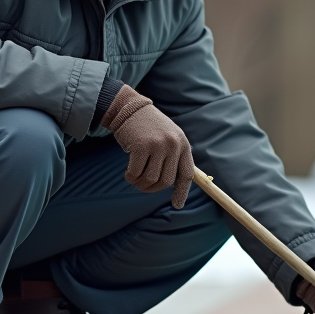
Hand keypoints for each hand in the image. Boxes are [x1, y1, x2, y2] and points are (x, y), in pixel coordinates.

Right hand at [100, 84, 193, 208]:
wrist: (130, 108)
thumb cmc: (148, 127)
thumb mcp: (168, 137)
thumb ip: (173, 156)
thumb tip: (173, 183)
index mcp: (182, 144)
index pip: (187, 174)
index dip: (181, 192)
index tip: (177, 205)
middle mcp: (173, 144)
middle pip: (166, 181)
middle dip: (153, 189)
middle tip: (143, 186)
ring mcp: (158, 145)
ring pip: (151, 179)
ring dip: (140, 183)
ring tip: (134, 177)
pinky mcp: (141, 146)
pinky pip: (136, 173)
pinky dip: (131, 177)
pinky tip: (127, 173)